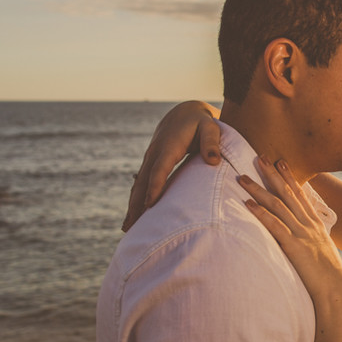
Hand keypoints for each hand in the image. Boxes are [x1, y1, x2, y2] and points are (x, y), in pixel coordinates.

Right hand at [123, 100, 222, 230]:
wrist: (184, 113)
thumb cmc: (201, 123)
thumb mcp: (211, 128)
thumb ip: (212, 143)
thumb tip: (213, 162)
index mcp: (169, 146)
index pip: (160, 168)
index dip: (155, 186)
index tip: (150, 204)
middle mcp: (155, 153)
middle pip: (143, 181)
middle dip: (136, 203)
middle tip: (131, 226)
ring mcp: (150, 159)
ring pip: (139, 184)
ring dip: (133, 205)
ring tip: (127, 228)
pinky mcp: (150, 164)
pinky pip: (141, 184)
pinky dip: (136, 199)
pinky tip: (134, 216)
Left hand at [239, 157, 341, 303]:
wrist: (335, 290)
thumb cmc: (327, 276)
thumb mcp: (321, 252)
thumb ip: (310, 240)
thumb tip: (302, 238)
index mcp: (315, 225)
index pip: (300, 194)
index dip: (289, 177)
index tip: (280, 162)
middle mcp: (308, 224)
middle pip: (287, 193)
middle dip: (272, 174)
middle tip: (259, 156)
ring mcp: (301, 234)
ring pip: (277, 205)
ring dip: (258, 189)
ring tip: (243, 177)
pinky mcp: (294, 246)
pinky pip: (275, 226)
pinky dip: (260, 213)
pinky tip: (248, 204)